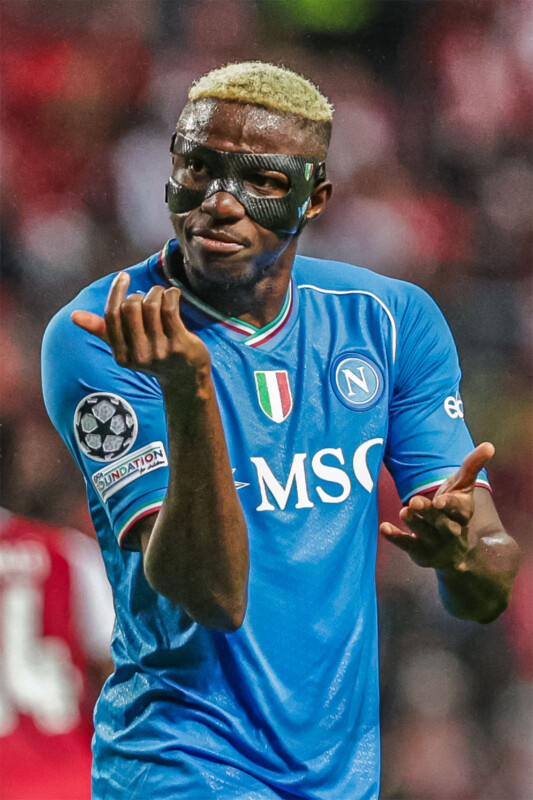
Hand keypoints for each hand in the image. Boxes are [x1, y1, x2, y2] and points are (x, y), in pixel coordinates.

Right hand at [71, 272, 210, 390]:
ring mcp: (160, 350)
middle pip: (130, 308)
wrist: (186, 380)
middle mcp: (139, 355)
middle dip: (139, 295)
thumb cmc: (153, 356)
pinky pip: (170, 309)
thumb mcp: (126, 348)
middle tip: (147, 296)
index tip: (123, 276)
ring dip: (157, 293)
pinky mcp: (179, 344)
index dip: (116, 292)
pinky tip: (173, 295)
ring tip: (161, 295)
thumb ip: (102, 330)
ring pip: (151, 305)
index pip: (112, 316)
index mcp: (121, 355)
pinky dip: (171, 295)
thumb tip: (74, 316)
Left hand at [380, 443, 494, 570]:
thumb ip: (472, 466)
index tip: (440, 501)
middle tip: (414, 502)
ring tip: (403, 511)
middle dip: (428, 513)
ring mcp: (436, 544)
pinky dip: (396, 538)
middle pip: (442, 522)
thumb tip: (489, 445)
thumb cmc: (456, 508)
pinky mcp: (421, 553)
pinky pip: (408, 545)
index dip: (450, 505)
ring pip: (425, 534)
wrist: (458, 551)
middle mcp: (452, 531)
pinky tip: (384, 527)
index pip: (459, 509)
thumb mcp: (464, 487)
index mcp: (463, 514)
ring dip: (414, 523)